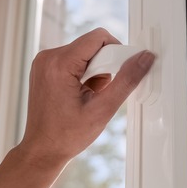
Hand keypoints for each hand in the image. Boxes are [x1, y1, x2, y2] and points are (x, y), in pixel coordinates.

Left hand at [18, 28, 154, 166]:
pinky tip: (81, 94)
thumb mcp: (103, 109)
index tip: (120, 73)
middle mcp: (47, 57)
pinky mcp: (45, 67)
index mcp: (58, 64)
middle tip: (102, 92)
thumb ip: (126, 80)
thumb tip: (144, 58)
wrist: (42, 150)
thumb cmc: (66, 135)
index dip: (116, 52)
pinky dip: (84, 73)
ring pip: (84, 52)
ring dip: (95, 71)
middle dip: (104, 66)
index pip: (98, 37)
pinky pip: (74, 59)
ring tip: (89, 96)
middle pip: (91, 45)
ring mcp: (44, 62)